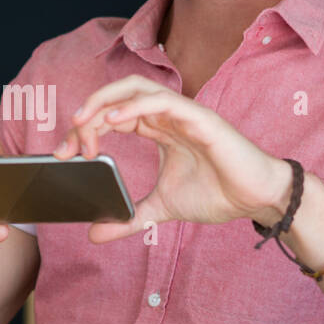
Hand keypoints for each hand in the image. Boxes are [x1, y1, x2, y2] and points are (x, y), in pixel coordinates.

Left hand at [53, 74, 289, 242]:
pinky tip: (113, 119)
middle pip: (118, 95)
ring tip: (81, 123)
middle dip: (87, 112)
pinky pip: (162, 101)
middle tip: (65, 143)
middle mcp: (167, 115)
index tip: (65, 155)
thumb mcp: (161, 209)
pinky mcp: (200, 118)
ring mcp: (184, 113)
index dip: (85, 128)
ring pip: (136, 89)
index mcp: (157, 128)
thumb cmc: (217, 193)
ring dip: (103, 102)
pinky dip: (134, 106)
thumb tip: (94, 234)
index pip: (112, 115)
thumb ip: (129, 218)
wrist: (257, 198)